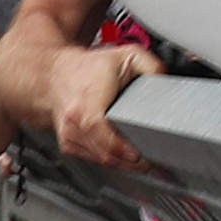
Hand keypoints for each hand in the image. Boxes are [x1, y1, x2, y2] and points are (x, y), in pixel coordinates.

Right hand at [43, 42, 161, 169]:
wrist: (54, 76)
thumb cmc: (87, 68)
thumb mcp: (124, 56)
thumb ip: (149, 65)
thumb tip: (165, 79)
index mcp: (86, 102)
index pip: (101, 131)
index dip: (121, 147)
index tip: (139, 155)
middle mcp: (73, 122)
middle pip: (104, 153)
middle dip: (131, 162)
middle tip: (152, 161)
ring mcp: (69, 136)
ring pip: (100, 160)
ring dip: (122, 164)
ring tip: (142, 159)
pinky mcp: (68, 145)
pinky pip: (93, 159)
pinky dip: (110, 160)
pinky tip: (123, 155)